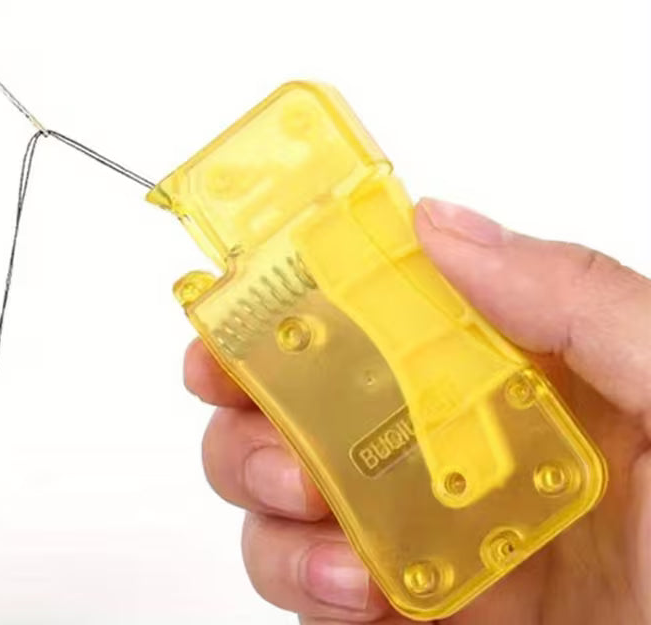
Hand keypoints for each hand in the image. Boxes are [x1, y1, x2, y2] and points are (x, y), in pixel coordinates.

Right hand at [185, 198, 650, 623]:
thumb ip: (570, 295)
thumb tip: (436, 223)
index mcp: (492, 358)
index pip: (369, 300)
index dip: (292, 289)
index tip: (240, 295)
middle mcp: (438, 428)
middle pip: (294, 388)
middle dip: (243, 390)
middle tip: (241, 400)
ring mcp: (415, 516)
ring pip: (278, 480)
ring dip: (257, 481)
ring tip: (302, 499)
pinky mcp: (402, 600)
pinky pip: (307, 577)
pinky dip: (299, 577)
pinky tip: (350, 588)